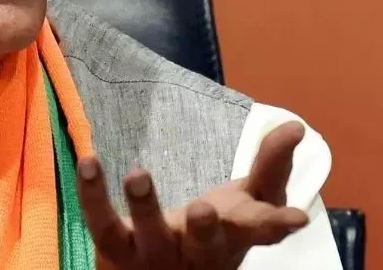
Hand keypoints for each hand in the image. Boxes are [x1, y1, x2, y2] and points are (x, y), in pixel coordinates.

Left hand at [77, 121, 309, 269]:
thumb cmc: (211, 236)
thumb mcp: (246, 204)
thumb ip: (270, 167)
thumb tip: (295, 126)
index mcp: (231, 241)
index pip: (255, 233)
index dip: (273, 225)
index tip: (294, 219)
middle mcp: (194, 256)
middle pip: (203, 248)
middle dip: (205, 232)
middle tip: (204, 208)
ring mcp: (153, 257)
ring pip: (149, 239)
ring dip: (144, 209)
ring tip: (138, 175)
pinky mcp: (115, 252)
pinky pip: (102, 225)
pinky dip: (92, 195)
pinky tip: (88, 163)